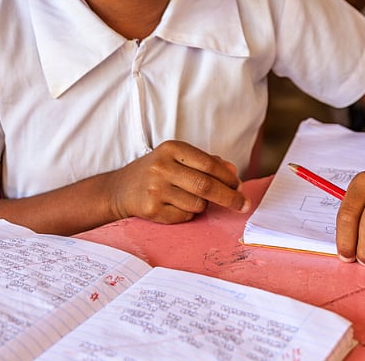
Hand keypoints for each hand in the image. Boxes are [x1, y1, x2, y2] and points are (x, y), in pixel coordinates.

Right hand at [106, 141, 249, 223]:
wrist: (120, 189)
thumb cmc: (157, 172)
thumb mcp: (178, 159)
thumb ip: (206, 163)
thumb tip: (233, 173)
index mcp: (172, 149)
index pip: (210, 164)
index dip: (229, 178)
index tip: (241, 187)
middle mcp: (162, 167)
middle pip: (206, 186)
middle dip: (230, 197)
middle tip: (243, 205)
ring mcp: (155, 189)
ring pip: (198, 204)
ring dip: (203, 206)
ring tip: (190, 199)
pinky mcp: (151, 209)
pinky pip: (184, 216)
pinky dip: (188, 214)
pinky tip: (175, 206)